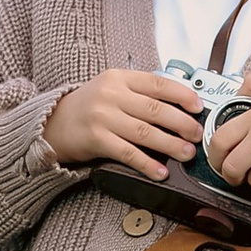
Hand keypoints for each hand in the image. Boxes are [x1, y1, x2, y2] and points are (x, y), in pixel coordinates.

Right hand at [37, 70, 205, 175]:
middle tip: (197, 134)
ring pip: (144, 132)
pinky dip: (146, 163)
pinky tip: (160, 172)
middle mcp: (111, 95)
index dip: (181, 95)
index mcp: (119, 78)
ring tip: (186, 153)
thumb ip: (140, 93)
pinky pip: (127, 153)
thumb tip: (179, 107)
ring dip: (170, 144)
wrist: (53, 122)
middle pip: (155, 109)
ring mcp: (103, 117)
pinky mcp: (96, 140)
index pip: (157, 83)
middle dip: (181, 123)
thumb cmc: (88, 108)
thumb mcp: (112, 89)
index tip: (198, 106)